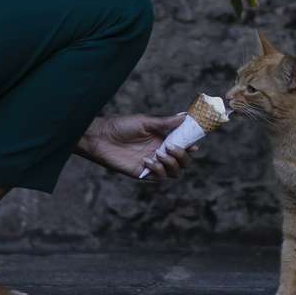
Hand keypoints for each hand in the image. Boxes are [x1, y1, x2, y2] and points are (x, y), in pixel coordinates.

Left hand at [77, 114, 196, 180]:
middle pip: (183, 161)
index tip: (194, 143)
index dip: (191, 145)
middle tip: (172, 148)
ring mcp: (153, 163)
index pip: (184, 144)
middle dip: (183, 156)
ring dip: (171, 163)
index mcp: (163, 138)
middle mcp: (161, 151)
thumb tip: (185, 117)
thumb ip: (165, 122)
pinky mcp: (143, 172)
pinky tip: (146, 160)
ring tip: (159, 154)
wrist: (101, 137)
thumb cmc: (121, 126)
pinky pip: (159, 177)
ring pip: (174, 171)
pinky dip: (158, 170)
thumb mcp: (145, 121)